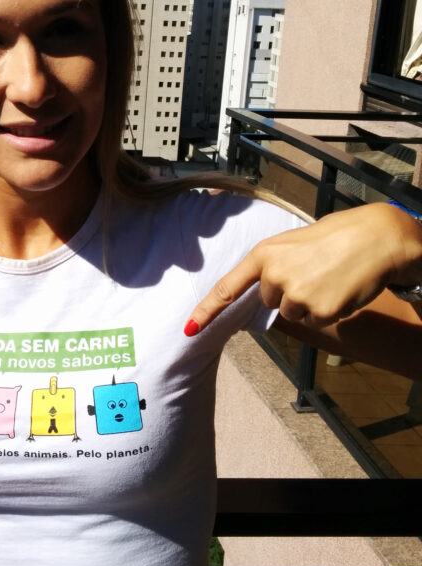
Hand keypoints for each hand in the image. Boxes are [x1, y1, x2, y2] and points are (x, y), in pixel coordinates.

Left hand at [184, 203, 421, 335]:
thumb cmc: (335, 237)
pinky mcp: (319, 312)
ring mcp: (296, 295)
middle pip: (269, 301)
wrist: (375, 238)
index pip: (228, 287)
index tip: (190, 328)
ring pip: (293, 313)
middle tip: (313, 271)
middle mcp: (274, 275)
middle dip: (288, 292)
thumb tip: (262, 291)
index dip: (208, 309)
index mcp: (264, 254)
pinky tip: (340, 290)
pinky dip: (328, 311)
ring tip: (328, 278)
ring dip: (309, 303)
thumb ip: (273, 265)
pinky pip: (315, 321)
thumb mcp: (292, 243)